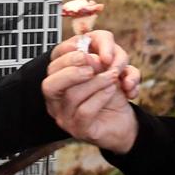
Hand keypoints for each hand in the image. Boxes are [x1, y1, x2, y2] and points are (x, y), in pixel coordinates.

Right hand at [43, 31, 142, 151]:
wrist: (125, 121)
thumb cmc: (112, 92)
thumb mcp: (109, 68)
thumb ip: (102, 57)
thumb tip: (92, 55)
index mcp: (59, 81)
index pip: (52, 65)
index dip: (65, 52)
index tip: (85, 44)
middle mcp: (56, 101)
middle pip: (49, 84)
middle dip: (71, 68)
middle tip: (94, 60)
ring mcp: (66, 117)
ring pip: (71, 96)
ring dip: (96, 81)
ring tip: (113, 75)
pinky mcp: (79, 130)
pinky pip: (85, 111)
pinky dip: (101, 96)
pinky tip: (113, 89)